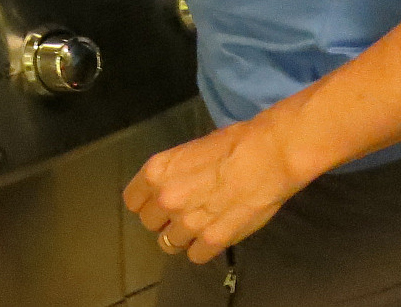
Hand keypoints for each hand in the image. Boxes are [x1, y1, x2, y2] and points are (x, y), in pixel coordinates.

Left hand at [122, 99, 314, 264]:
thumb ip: (173, 173)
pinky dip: (202, 249)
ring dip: (182, 235)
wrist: (268, 156)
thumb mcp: (190, 151)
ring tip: (201, 222)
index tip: (157, 200)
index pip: (133, 201)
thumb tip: (170, 186)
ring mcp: (188, 223)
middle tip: (184, 209)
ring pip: (169, 244)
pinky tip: (213, 234)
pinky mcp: (213, 241)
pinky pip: (195, 256)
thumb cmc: (232, 143)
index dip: (146, 201)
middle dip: (163, 219)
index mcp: (156, 172)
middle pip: (150, 224)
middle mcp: (166, 200)